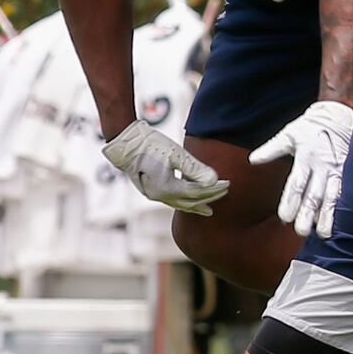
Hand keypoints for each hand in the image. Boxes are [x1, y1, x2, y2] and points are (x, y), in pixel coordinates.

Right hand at [102, 119, 228, 214]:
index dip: (214, 189)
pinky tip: (188, 200)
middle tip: (225, 193)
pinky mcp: (151, 190)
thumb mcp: (175, 154)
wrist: (124, 144)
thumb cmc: (150, 145)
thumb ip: (194, 168)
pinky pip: (172, 200)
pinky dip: (184, 201)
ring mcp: (154, 195)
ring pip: (180, 204)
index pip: (198, 192)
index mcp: (167, 188)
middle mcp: (160, 196)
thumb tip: (214, 180)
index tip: (228, 183)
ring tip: (208, 209)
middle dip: (209, 198)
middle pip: (190, 201)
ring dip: (196, 204)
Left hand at [249, 100, 352, 238]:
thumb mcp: (289, 134)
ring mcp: (336, 171)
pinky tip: (339, 221)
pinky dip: (341, 207)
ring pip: (332, 197)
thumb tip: (252, 160)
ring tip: (324, 234)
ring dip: (327, 216)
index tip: (285, 218)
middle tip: (301, 231)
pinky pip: (344, 192)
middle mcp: (322, 167)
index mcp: (306, 158)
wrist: (339, 115)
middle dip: (308, 214)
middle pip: (314, 195)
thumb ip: (271, 149)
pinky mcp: (347, 173)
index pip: (297, 184)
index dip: (291, 201)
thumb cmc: (310, 126)